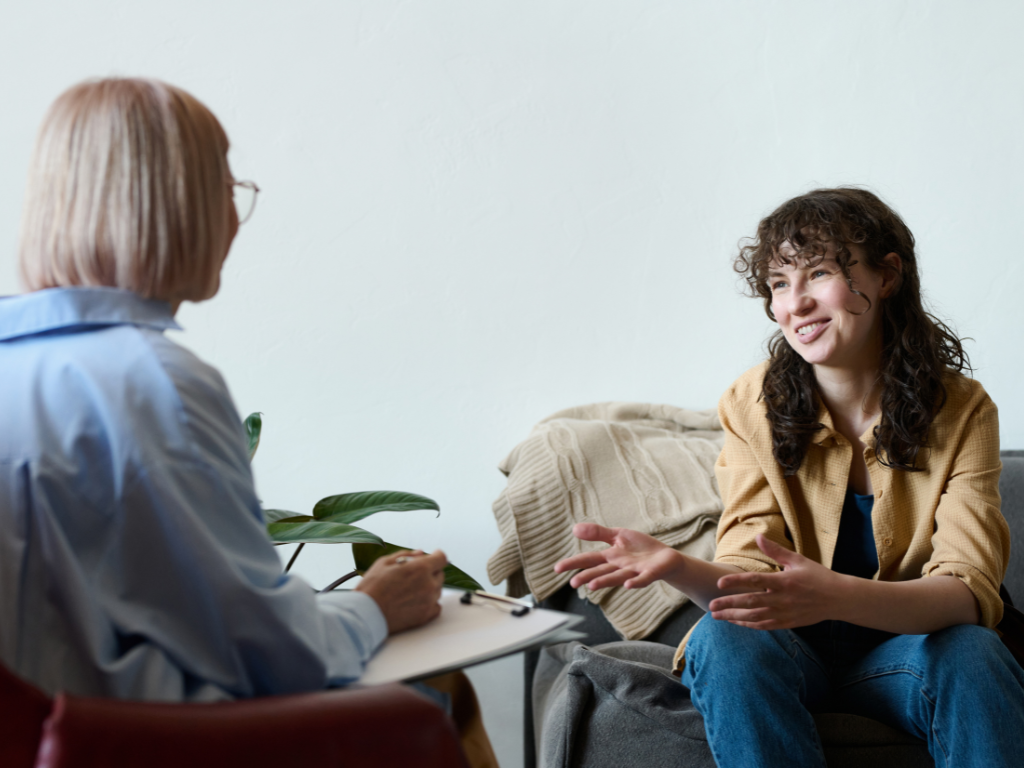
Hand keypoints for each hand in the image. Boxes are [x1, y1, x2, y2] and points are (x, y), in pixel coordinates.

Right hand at [356, 549, 446, 633]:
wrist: (365, 614)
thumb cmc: (372, 588)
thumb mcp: (384, 562)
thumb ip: (406, 555)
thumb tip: (420, 553)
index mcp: (420, 569)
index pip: (441, 558)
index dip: (437, 555)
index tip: (433, 556)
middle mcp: (428, 585)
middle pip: (440, 574)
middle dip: (430, 571)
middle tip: (413, 575)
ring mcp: (429, 601)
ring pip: (437, 589)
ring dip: (429, 587)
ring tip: (409, 590)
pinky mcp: (426, 616)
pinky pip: (436, 606)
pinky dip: (429, 602)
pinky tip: (415, 601)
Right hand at [553, 523, 681, 590]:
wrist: (666, 558)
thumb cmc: (640, 548)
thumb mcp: (618, 535)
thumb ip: (598, 533)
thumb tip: (574, 528)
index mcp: (611, 556)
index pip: (589, 559)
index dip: (573, 563)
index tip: (557, 569)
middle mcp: (620, 566)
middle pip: (601, 571)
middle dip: (587, 577)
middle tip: (573, 584)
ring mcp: (635, 571)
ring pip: (618, 577)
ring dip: (605, 581)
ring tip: (592, 586)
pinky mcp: (651, 573)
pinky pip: (642, 579)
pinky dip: (635, 582)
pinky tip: (627, 585)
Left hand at [708, 534, 841, 629]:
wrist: (839, 599)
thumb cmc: (818, 576)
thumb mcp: (797, 560)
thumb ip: (775, 551)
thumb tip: (757, 536)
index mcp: (783, 582)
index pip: (755, 581)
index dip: (736, 582)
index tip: (719, 583)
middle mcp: (782, 599)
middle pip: (750, 603)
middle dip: (728, 604)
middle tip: (710, 606)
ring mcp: (784, 613)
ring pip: (754, 617)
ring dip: (734, 617)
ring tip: (717, 616)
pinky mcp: (787, 623)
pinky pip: (764, 626)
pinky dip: (748, 624)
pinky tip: (735, 621)